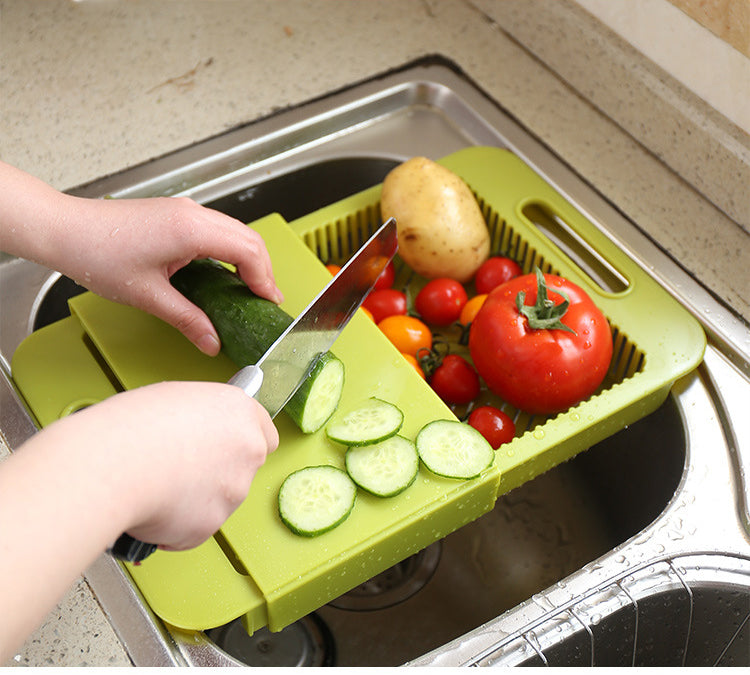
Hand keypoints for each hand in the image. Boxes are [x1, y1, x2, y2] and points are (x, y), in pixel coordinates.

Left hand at [0, 161, 283, 355]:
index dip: (265, 278)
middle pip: (249, 238)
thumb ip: (188, 320)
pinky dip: (229, 250)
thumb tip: (211, 341)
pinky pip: (217, 229)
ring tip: (248, 288)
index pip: (248, 251)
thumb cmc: (97, 254)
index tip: (269, 302)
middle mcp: (193, 214)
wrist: (64, 229)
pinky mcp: (176, 213)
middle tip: (265, 299)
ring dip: (248, 258)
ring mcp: (185, 210)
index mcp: (192, 230)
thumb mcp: (149, 296)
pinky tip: (222, 272)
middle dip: (263, 269)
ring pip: (234, 231)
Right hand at [0, 381, 277, 658]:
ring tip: (155, 485)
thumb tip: (198, 431)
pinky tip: (150, 507)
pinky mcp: (212, 525)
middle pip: (243, 468)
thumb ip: (203, 417)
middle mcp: (248, 451)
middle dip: (218, 473)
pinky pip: (195, 528)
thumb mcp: (174, 398)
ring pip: (219, 500)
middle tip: (179, 468)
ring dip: (195, 499)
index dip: (240, 442)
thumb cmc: (132, 425)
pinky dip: (175, 525)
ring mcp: (234, 491)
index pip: (265, 434)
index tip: (223, 447)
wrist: (112, 464)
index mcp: (241, 412)